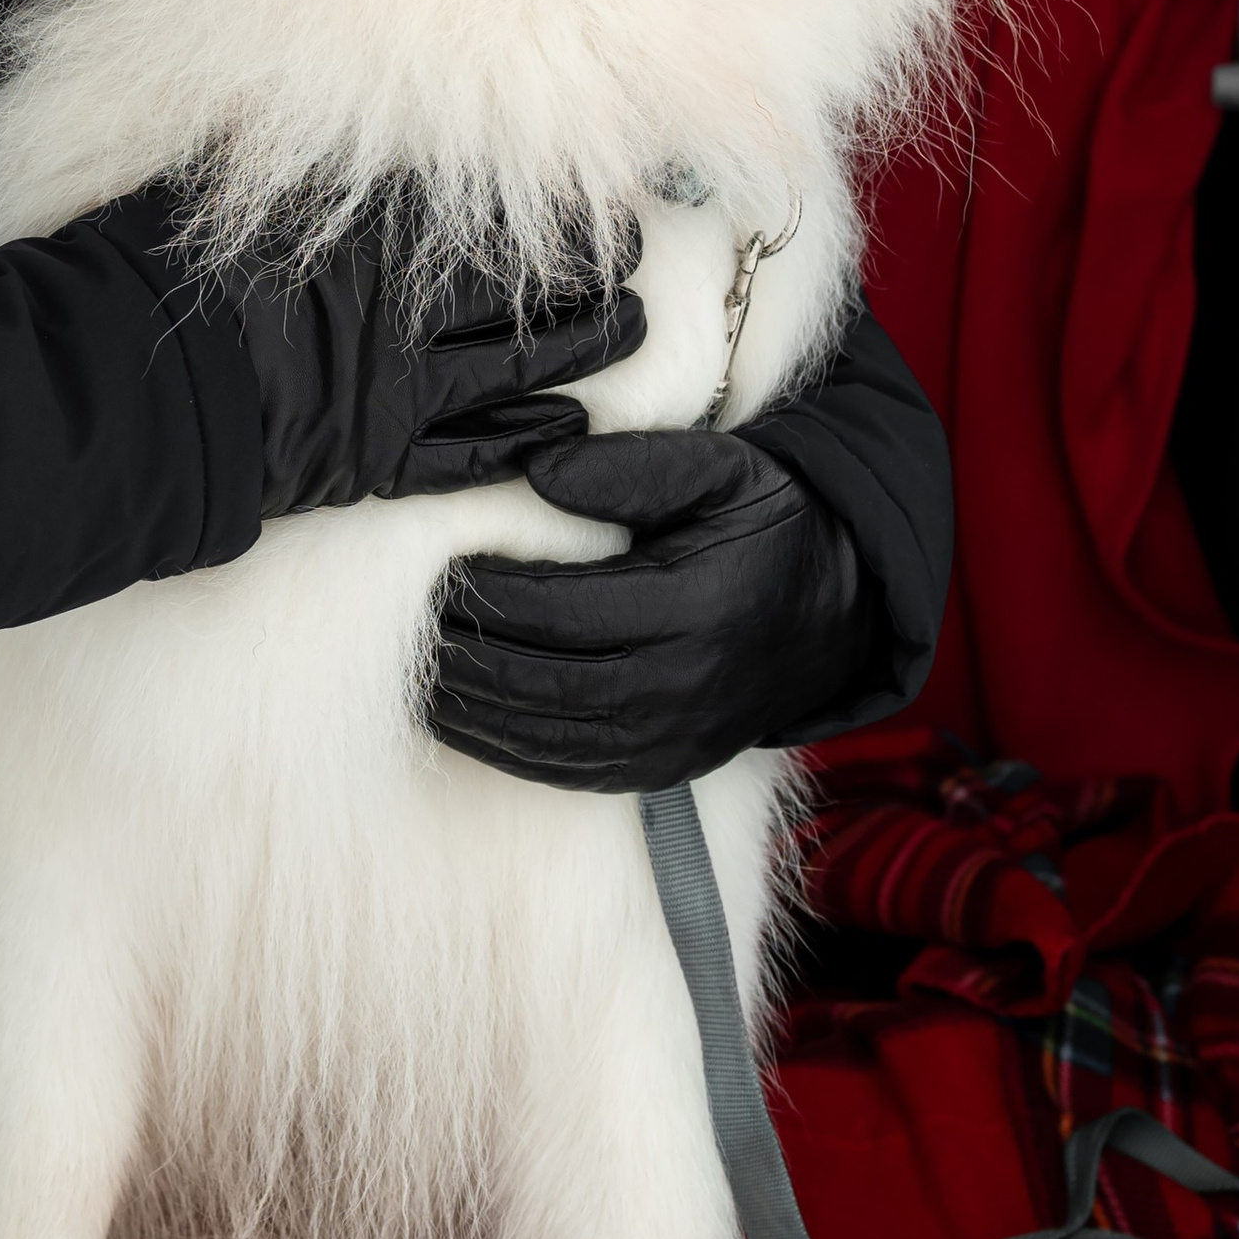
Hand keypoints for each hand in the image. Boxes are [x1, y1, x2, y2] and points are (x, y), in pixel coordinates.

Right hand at [94, 197, 642, 519]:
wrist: (117, 387)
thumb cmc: (153, 271)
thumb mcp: (219, 180)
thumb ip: (289, 152)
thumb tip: (325, 96)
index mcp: (370, 238)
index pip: (488, 216)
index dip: (555, 207)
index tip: (605, 190)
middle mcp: (402, 313)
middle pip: (525, 292)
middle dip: (591, 276)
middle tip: (640, 262)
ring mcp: (395, 393)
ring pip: (520, 370)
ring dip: (584, 351)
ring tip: (633, 333)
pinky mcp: (373, 463)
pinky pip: (471, 456)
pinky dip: (524, 441)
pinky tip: (566, 432)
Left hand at [422, 425, 877, 792]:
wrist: (833, 609)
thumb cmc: (761, 523)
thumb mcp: (719, 469)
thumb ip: (628, 466)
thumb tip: (534, 467)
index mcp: (696, 607)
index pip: (564, 609)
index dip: (491, 591)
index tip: (438, 563)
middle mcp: (684, 686)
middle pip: (543, 677)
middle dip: (464, 652)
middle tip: (405, 618)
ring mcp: (673, 740)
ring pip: (544, 735)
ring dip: (468, 707)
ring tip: (412, 667)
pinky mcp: (663, 770)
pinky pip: (567, 772)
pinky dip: (501, 747)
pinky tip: (456, 715)